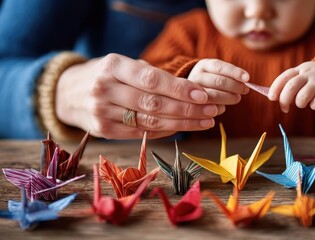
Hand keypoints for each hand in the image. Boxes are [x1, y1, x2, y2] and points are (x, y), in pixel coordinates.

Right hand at [55, 54, 224, 138]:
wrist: (67, 92)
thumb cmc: (105, 75)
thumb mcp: (122, 65)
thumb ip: (150, 75)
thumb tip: (190, 90)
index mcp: (112, 66)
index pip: (152, 80)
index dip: (180, 89)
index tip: (203, 95)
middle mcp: (105, 89)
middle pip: (154, 103)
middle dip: (187, 109)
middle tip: (211, 111)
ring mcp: (102, 112)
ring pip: (150, 121)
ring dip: (182, 123)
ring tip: (205, 121)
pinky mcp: (104, 130)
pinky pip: (141, 132)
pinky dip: (165, 130)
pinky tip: (182, 127)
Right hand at [188, 59, 249, 104]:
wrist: (190, 91)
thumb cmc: (211, 81)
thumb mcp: (218, 73)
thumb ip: (230, 76)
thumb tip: (246, 80)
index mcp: (204, 65)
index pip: (220, 67)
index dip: (234, 72)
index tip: (247, 78)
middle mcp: (195, 76)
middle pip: (217, 81)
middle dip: (234, 86)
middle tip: (245, 90)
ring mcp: (191, 91)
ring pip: (212, 95)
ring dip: (228, 98)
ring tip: (237, 98)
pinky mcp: (192, 104)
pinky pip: (208, 107)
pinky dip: (219, 108)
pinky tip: (223, 107)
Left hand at [268, 61, 314, 112]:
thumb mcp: (304, 76)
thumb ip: (290, 83)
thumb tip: (273, 96)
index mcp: (300, 69)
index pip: (284, 77)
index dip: (275, 88)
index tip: (271, 98)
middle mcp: (309, 74)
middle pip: (291, 87)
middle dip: (284, 100)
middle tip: (284, 108)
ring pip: (303, 96)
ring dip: (299, 103)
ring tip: (301, 104)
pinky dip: (313, 106)